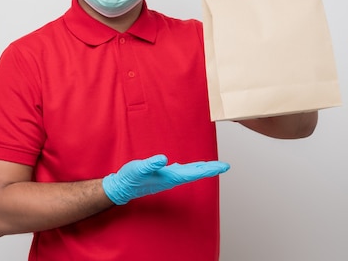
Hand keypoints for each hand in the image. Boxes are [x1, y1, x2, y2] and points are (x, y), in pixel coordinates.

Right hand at [102, 154, 229, 204]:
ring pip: (190, 173)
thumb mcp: (139, 168)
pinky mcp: (163, 175)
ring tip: (213, 166)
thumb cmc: (130, 178)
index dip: (209, 169)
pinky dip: (190, 168)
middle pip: (196, 173)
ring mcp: (168, 178)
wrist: (122, 188)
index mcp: (170, 177)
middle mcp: (172, 178)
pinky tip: (191, 167)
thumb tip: (164, 159)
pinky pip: (182, 171)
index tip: (223, 167)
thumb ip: (151, 164)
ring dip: (202, 169)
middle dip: (210, 169)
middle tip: (225, 166)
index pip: (195, 173)